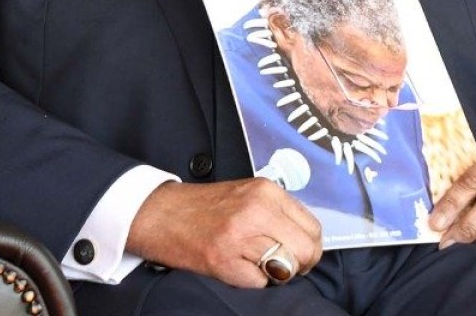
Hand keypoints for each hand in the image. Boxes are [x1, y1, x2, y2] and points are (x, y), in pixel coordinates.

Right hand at [126, 179, 323, 288]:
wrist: (162, 215)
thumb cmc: (207, 208)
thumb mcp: (250, 195)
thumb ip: (279, 212)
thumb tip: (307, 239)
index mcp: (267, 192)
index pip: (313, 227)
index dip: (310, 247)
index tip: (299, 253)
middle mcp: (258, 210)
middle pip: (306, 249)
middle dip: (300, 264)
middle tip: (283, 265)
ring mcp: (240, 236)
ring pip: (287, 268)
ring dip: (277, 274)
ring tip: (258, 265)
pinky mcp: (223, 260)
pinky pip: (260, 283)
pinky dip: (253, 282)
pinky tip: (238, 268)